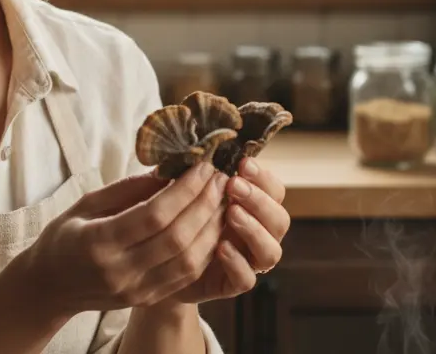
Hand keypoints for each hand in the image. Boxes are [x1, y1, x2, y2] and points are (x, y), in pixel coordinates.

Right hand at [18, 161, 228, 318]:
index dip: (185, 188)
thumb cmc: (64, 237)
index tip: (203, 165)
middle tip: (219, 176)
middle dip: (205, 202)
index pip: (154, 214)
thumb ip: (127, 187)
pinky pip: (187, 275)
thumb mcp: (86, 203)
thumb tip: (169, 167)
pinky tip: (212, 224)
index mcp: (99, 243)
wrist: (49, 286)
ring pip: (190, 259)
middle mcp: (120, 271)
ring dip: (212, 226)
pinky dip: (205, 248)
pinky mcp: (147, 299)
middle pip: (177, 236)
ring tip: (221, 197)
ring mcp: (136, 290)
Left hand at [166, 157, 289, 304]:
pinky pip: (246, 279)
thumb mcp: (182, 191)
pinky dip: (237, 262)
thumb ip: (195, 174)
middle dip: (259, 200)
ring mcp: (247, 261)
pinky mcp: (230, 285)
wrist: (156, 260)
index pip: (274, 190)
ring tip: (231, 213)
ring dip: (254, 229)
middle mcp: (257, 234)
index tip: (243, 163)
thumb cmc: (174, 216)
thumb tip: (197, 150)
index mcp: (251, 207)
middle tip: (234, 186)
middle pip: (280, 220)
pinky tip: (221, 247)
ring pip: (271, 251)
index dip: (264, 177)